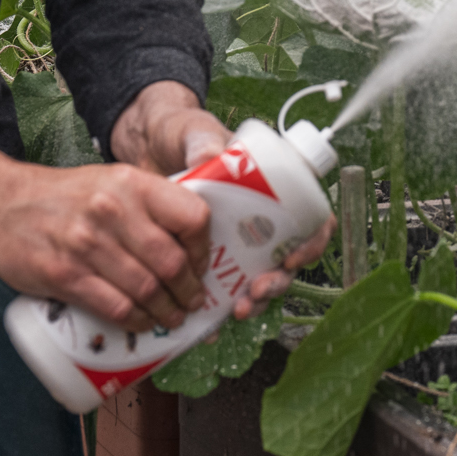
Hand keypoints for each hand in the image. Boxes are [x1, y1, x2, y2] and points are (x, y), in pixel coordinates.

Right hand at [0, 106, 213, 328]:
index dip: (204, 250)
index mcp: (131, 183)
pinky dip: (136, 321)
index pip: (192, 216)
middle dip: (189, 291)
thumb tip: (189, 241)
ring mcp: (87, 244)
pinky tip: (142, 323)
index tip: (203, 266)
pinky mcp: (64, 275)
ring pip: (147, 290)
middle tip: (192, 303)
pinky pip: (115, 307)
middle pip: (172, 262)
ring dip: (166, 312)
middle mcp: (113, 210)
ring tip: (171, 318)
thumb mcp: (108, 182)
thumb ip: (145, 205)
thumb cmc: (60, 197)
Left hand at [110, 80, 332, 319]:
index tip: (293, 255)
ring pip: (261, 280)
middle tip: (258, 289)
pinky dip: (220, 311)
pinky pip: (223, 292)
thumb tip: (211, 156)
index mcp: (272, 187)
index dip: (312, 241)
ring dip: (256, 300)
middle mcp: (261, 219)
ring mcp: (236, 242)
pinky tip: (210, 324)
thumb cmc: (180, 134)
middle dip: (279, 281)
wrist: (143, 149)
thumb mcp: (195, 131)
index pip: (312, 217)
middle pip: (288, 259)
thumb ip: (204, 140)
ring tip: (239, 309)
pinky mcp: (208, 258)